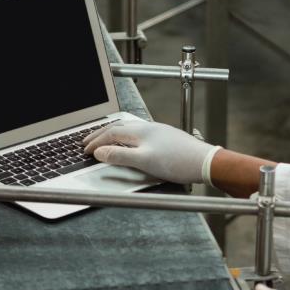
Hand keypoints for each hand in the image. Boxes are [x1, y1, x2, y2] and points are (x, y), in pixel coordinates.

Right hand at [83, 120, 220, 184]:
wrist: (204, 162)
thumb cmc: (178, 162)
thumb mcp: (144, 161)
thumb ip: (120, 156)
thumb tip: (100, 152)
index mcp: (141, 131)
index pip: (111, 133)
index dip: (96, 141)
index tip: (85, 149)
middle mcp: (149, 128)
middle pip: (119, 127)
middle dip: (101, 134)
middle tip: (88, 141)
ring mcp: (159, 132)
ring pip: (130, 129)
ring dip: (114, 134)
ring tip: (106, 141)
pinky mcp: (167, 138)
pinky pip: (140, 134)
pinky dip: (127, 138)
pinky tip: (132, 144)